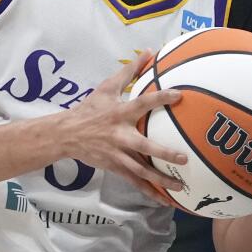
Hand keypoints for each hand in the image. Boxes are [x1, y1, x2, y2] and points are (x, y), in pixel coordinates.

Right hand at [57, 51, 186, 201]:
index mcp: (120, 114)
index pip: (144, 103)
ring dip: (161, 179)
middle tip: (184, 158)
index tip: (179, 96)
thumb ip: (129, 71)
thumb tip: (148, 52)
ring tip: (180, 186)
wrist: (66, 134)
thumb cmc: (90, 108)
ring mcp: (117, 154)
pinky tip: (164, 199)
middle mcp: (120, 136)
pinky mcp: (115, 168)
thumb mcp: (107, 87)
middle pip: (145, 147)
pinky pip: (134, 182)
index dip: (161, 98)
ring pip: (141, 171)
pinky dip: (149, 191)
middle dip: (164, 153)